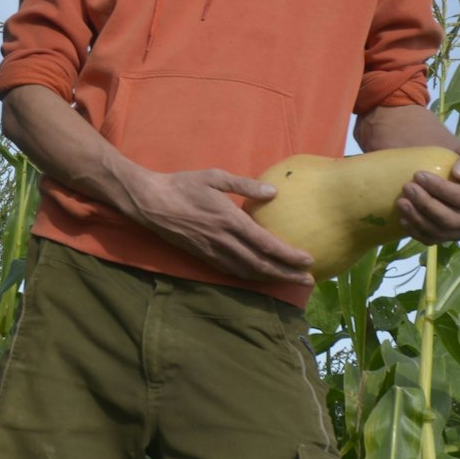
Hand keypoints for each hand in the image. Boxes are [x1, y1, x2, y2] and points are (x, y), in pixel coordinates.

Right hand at [122, 167, 315, 284]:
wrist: (150, 203)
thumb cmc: (182, 185)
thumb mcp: (214, 177)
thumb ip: (244, 185)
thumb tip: (273, 192)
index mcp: (229, 220)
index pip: (266, 244)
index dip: (289, 256)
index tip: (309, 261)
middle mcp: (223, 241)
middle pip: (261, 264)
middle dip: (287, 275)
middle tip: (309, 281)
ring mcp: (212, 251)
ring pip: (247, 271)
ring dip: (271, 279)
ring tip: (290, 281)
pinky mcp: (203, 256)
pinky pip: (231, 271)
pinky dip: (250, 276)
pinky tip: (260, 276)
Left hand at [397, 139, 459, 243]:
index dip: (441, 189)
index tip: (418, 174)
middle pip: (452, 220)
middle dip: (426, 204)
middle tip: (407, 188)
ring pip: (442, 233)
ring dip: (418, 218)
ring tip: (401, 202)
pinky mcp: (454, 237)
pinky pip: (434, 241)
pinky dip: (417, 232)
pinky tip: (403, 219)